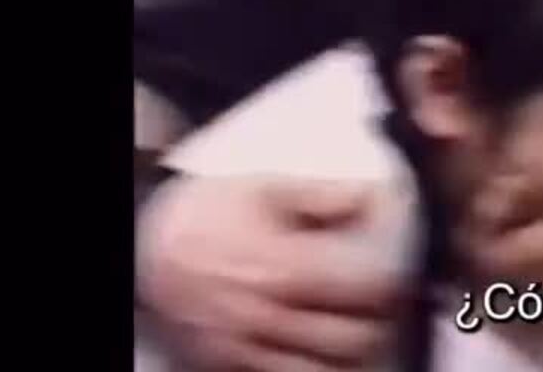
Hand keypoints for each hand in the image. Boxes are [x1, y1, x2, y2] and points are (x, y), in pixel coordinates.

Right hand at [137, 176, 400, 371]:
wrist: (143, 245)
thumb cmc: (206, 214)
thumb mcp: (266, 188)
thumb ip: (327, 195)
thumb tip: (377, 199)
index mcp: (282, 268)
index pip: (365, 290)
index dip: (393, 282)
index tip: (399, 271)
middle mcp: (264, 316)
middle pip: (353, 340)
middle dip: (379, 322)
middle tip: (384, 304)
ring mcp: (244, 348)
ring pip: (324, 371)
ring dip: (350, 354)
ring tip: (357, 327)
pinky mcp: (227, 365)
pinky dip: (312, 369)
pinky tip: (320, 350)